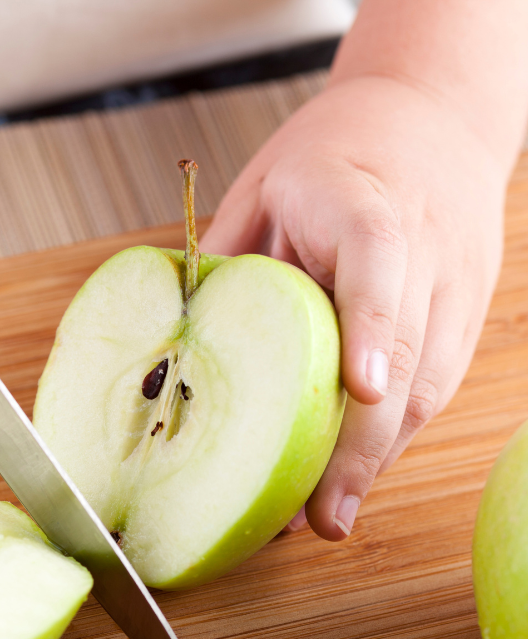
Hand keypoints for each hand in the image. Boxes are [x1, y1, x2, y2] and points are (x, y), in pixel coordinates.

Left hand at [200, 74, 509, 540]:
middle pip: (410, 348)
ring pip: (429, 385)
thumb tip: (178, 337)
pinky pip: (432, 387)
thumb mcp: (264, 183)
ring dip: (380, 459)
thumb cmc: (332, 151)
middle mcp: (425, 249)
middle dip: (367, 442)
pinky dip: (391, 438)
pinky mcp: (465, 314)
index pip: (377, 260)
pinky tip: (354, 477)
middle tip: (325, 516)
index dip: (371, 328)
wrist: (431, 116)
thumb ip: (230, 254)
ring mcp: (455, 286)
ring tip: (330, 517)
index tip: (362, 390)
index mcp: (365, 203)